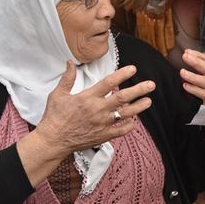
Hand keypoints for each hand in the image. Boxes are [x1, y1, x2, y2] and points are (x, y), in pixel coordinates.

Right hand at [35, 62, 154, 155]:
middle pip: (123, 98)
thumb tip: (70, 62)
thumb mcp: (58, 94)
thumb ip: (67, 78)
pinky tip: (134, 121)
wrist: (53, 141)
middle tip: (151, 85)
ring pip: (126, 114)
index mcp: (88, 97)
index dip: (122, 74)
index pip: (109, 83)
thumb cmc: (54, 117)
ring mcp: (102, 123)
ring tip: (149, 101)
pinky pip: (120, 130)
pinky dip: (129, 126)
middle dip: (139, 90)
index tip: (133, 69)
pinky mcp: (103, 136)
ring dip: (139, 107)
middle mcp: (98, 110)